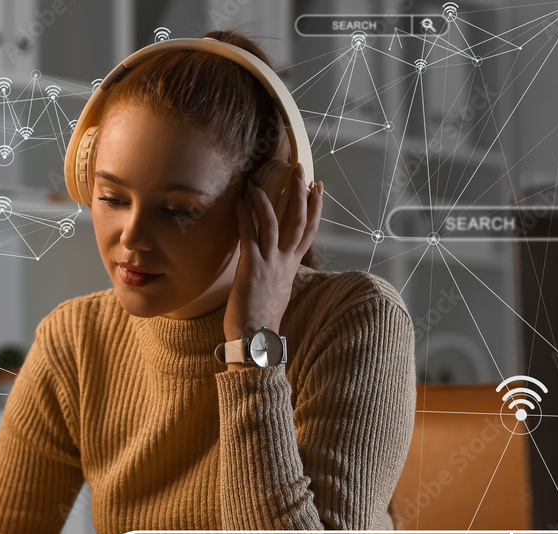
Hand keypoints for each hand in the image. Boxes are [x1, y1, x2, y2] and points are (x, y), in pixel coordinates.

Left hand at [224, 162, 322, 356]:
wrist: (256, 339)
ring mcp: (269, 263)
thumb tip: (272, 269)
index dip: (316, 208)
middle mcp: (284, 262)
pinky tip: (239, 201)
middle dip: (300, 192)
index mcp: (291, 267)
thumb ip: (276, 275)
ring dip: (267, 198)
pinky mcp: (252, 267)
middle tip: (299, 169)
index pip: (309, 231)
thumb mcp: (276, 293)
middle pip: (298, 220)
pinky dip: (245, 215)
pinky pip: (249, 234)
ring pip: (274, 222)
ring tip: (257, 181)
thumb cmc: (261, 321)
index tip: (318, 188)